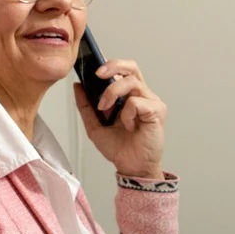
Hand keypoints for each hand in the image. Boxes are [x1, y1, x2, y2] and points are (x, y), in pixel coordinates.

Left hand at [76, 58, 166, 180]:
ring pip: (131, 82)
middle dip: (113, 66)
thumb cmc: (120, 149)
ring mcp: (151, 102)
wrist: (132, 168)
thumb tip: (77, 86)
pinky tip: (127, 126)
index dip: (109, 65)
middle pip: (131, 67)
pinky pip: (137, 102)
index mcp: (129, 95)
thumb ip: (86, 106)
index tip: (92, 70)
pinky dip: (126, 113)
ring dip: (113, 93)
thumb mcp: (95, 126)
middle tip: (98, 75)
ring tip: (106, 109)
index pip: (123, 70)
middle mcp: (142, 95)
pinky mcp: (156, 111)